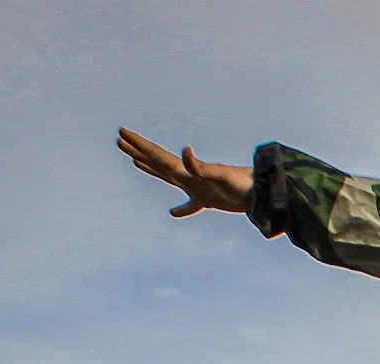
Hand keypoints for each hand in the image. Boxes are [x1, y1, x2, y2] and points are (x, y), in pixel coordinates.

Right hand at [116, 127, 253, 216]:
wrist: (261, 194)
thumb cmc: (242, 183)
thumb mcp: (218, 175)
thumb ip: (198, 166)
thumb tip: (184, 151)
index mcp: (187, 171)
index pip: (158, 156)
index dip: (140, 146)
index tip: (122, 134)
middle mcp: (189, 177)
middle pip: (158, 162)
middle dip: (139, 151)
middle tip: (119, 140)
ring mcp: (197, 188)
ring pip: (169, 178)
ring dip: (151, 169)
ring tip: (135, 161)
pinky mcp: (209, 200)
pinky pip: (191, 205)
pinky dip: (182, 208)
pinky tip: (173, 213)